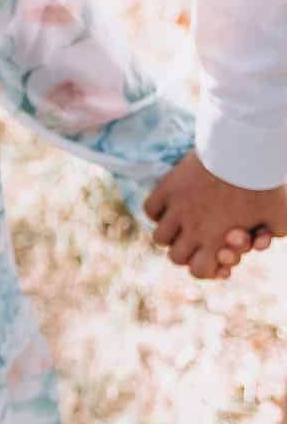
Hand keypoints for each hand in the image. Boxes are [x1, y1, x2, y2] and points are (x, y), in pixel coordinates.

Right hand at [144, 152, 286, 279]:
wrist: (246, 151)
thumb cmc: (267, 186)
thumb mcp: (281, 217)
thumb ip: (272, 235)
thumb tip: (261, 243)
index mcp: (217, 242)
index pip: (198, 272)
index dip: (207, 268)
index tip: (217, 255)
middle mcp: (193, 230)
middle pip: (175, 258)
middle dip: (188, 252)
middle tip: (199, 239)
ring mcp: (178, 209)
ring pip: (159, 237)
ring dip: (170, 234)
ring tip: (182, 223)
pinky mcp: (169, 187)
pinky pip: (150, 209)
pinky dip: (158, 211)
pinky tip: (171, 206)